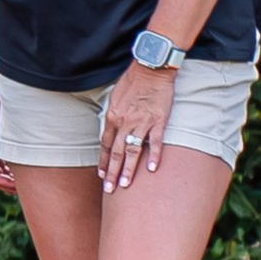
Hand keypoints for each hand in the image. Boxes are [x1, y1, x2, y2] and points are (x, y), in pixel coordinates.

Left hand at [98, 61, 180, 187]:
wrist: (151, 69)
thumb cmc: (133, 81)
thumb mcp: (115, 98)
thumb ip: (114, 115)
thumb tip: (112, 129)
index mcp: (112, 117)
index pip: (105, 144)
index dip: (103, 161)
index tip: (102, 176)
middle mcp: (124, 122)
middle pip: (116, 152)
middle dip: (112, 172)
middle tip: (109, 190)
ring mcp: (141, 122)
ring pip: (132, 151)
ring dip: (128, 170)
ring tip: (125, 185)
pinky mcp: (158, 121)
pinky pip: (154, 142)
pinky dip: (153, 156)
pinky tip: (151, 170)